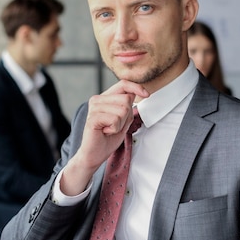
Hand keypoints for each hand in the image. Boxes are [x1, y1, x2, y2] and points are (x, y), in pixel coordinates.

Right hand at [61, 80, 148, 194]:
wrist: (94, 154)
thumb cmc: (108, 138)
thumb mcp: (123, 120)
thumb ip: (127, 107)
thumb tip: (134, 94)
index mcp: (104, 98)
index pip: (123, 84)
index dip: (136, 87)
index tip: (147, 95)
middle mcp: (97, 99)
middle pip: (126, 99)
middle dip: (127, 115)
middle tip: (115, 125)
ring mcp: (94, 108)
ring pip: (122, 110)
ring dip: (120, 124)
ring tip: (109, 129)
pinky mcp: (92, 118)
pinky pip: (115, 120)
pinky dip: (114, 129)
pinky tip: (105, 132)